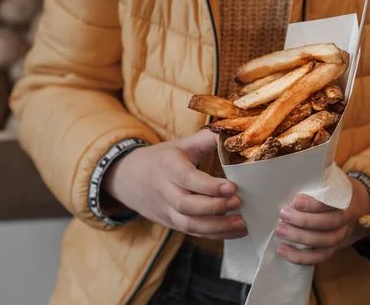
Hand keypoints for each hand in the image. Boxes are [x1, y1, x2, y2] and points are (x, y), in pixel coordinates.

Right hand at [104, 129, 247, 239]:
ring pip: (189, 224)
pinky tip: (234, 231)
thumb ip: (206, 139)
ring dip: (217, 226)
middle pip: (186, 205)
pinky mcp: (170, 223)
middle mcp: (164, 190)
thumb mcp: (181, 144)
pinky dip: (214, 234)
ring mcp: (165, 209)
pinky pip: (192, 232)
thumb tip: (233, 135)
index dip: (210, 186)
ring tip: (241, 223)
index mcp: (167, 165)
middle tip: (238, 202)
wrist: (128, 178)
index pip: (188, 179)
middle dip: (214, 207)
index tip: (232, 186)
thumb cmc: (162, 159)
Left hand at [275, 178, 369, 264]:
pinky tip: (282, 251)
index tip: (296, 200)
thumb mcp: (334, 178)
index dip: (314, 205)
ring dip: (300, 238)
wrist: (360, 205)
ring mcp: (341, 236)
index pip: (332, 205)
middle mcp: (346, 221)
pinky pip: (319, 257)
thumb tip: (295, 163)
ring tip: (280, 230)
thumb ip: (319, 175)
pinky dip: (300, 257)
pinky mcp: (333, 248)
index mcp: (346, 200)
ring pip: (324, 242)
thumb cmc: (338, 189)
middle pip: (328, 225)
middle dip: (303, 221)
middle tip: (282, 214)